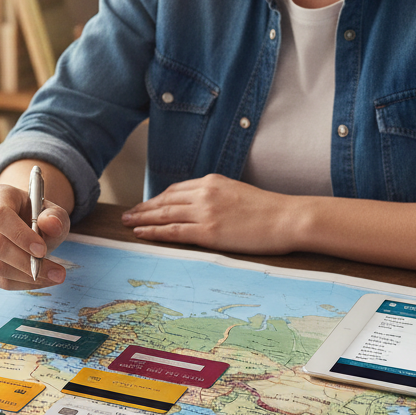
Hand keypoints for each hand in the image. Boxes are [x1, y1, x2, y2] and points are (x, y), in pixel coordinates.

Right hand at [0, 183, 70, 289]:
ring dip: (28, 277)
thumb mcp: (53, 213)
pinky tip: (39, 280)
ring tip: (54, 277)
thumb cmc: (39, 217)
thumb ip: (55, 217)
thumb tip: (51, 224)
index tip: (42, 250)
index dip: (20, 235)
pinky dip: (21, 284)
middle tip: (58, 273)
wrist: (25, 225)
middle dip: (27, 263)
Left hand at [121, 174, 301, 253]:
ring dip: (142, 219)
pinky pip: (172, 231)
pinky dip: (154, 232)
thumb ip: (216, 196)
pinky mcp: (208, 231)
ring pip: (164, 215)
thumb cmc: (269, 210)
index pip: (176, 189)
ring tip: (127, 223)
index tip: (146, 205)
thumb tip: (200, 207)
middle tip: (127, 214)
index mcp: (212, 181)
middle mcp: (204, 193)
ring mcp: (205, 212)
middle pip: (165, 200)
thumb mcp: (237, 193)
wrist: (288, 218)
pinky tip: (141, 233)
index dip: (157, 198)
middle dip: (144, 208)